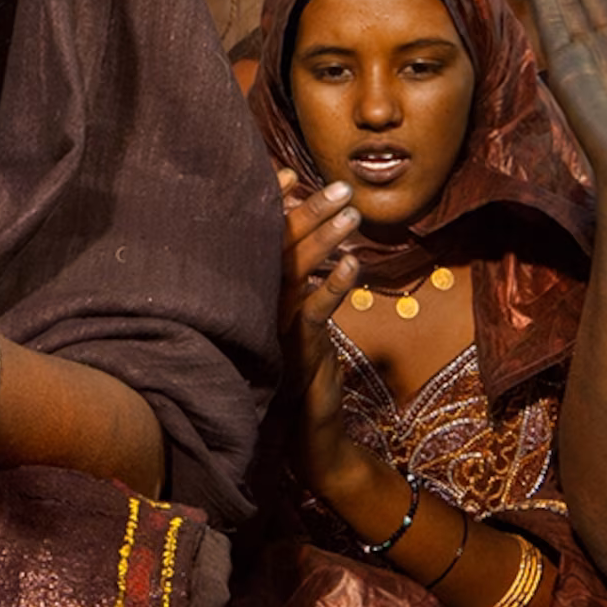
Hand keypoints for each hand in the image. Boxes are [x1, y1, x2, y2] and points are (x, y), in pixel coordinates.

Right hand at [276, 169, 363, 491]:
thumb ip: (302, 278)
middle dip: (307, 213)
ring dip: (324, 241)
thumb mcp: (301, 318)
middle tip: (339, 187)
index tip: (287, 174)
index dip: (272, 205)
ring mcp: (273, 328)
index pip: (259, 240)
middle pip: (276, 249)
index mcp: (252, 295)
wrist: (307, 432)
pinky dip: (333, 285)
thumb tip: (316, 234)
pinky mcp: (296, 351)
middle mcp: (255, 307)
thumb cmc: (304, 368)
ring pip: (293, 274)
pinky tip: (353, 264)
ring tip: (352, 215)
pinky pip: (314, 312)